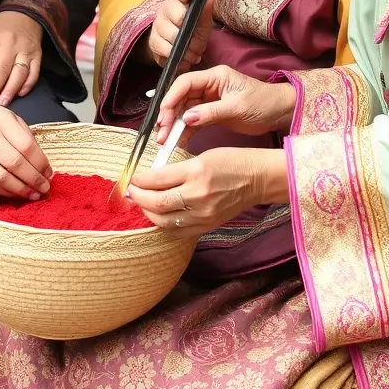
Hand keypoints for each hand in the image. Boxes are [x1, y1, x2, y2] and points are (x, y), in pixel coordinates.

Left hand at [0, 10, 42, 104]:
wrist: (23, 14)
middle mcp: (10, 44)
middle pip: (1, 70)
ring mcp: (25, 49)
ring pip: (19, 72)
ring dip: (10, 90)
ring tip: (2, 104)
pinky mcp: (37, 54)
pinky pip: (34, 72)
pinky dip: (28, 84)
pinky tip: (20, 94)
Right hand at [0, 92, 52, 199]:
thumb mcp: (7, 115)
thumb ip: (23, 133)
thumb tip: (41, 160)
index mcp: (1, 120)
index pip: (26, 146)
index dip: (40, 162)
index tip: (49, 172)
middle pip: (15, 164)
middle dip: (34, 179)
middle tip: (45, 187)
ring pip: (1, 178)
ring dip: (21, 190)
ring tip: (34, 194)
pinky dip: (5, 192)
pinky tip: (16, 193)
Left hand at [126, 148, 288, 237]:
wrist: (257, 179)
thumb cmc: (231, 161)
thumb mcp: (202, 156)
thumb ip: (176, 168)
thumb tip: (151, 178)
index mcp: (196, 172)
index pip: (158, 179)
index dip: (139, 180)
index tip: (133, 177)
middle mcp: (198, 196)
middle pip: (157, 204)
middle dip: (138, 198)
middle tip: (130, 192)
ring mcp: (203, 214)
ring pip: (164, 221)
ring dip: (148, 213)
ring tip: (141, 204)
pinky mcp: (207, 226)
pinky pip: (177, 232)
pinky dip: (163, 225)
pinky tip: (158, 216)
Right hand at [146, 0, 214, 68]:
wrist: (179, 47)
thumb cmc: (193, 28)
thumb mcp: (204, 20)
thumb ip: (206, 9)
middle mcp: (165, 9)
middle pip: (172, 11)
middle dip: (186, 26)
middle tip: (197, 38)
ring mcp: (157, 25)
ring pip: (169, 33)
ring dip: (185, 46)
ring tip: (195, 54)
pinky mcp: (153, 42)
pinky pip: (163, 49)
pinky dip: (177, 57)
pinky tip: (186, 61)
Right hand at [154, 65, 295, 149]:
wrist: (280, 113)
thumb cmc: (263, 104)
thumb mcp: (237, 107)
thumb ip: (211, 112)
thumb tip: (186, 118)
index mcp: (215, 77)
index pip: (185, 83)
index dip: (171, 97)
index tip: (163, 114)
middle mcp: (209, 86)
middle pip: (181, 97)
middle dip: (169, 115)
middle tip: (162, 133)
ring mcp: (209, 100)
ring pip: (184, 110)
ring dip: (174, 125)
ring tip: (165, 141)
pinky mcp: (211, 113)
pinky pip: (193, 121)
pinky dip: (185, 131)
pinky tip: (178, 142)